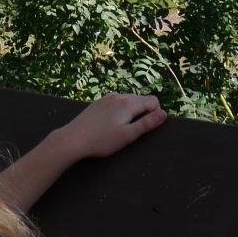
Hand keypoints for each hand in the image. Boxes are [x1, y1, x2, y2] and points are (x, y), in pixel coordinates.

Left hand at [53, 93, 168, 160]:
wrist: (73, 139)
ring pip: (128, 101)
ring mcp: (107, 97)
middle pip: (141, 100)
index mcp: (128, 102)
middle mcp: (118, 95)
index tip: (143, 129)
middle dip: (142, 113)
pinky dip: (119, 111)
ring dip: (131, 112)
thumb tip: (164, 114)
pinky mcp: (99, 102)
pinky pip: (117, 103)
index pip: (153, 101)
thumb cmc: (102, 140)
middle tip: (131, 131)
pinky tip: (109, 125)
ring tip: (119, 129)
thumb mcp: (128, 135)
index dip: (154, 115)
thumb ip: (147, 124)